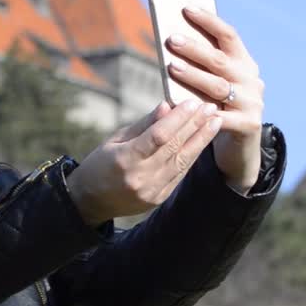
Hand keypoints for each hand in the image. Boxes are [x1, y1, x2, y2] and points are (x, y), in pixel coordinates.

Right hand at [66, 100, 223, 225]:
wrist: (90, 202)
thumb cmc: (100, 164)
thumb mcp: (115, 140)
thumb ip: (144, 125)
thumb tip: (167, 105)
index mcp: (124, 160)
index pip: (158, 136)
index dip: (178, 118)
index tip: (193, 102)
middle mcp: (140, 178)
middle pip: (174, 147)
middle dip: (195, 125)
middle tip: (211, 107)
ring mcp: (151, 191)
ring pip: (182, 161)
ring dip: (201, 140)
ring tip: (215, 121)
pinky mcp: (158, 199)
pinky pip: (179, 174)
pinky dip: (192, 156)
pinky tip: (202, 141)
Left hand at [165, 8, 264, 191]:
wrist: (241, 146)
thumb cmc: (219, 107)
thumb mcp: (215, 82)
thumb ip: (202, 64)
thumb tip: (172, 39)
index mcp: (244, 62)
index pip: (228, 35)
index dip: (208, 21)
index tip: (186, 9)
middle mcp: (251, 79)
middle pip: (220, 60)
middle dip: (195, 49)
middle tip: (171, 40)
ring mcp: (252, 102)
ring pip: (218, 86)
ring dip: (194, 76)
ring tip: (172, 67)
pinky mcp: (249, 124)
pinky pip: (221, 117)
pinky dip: (203, 112)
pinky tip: (186, 107)